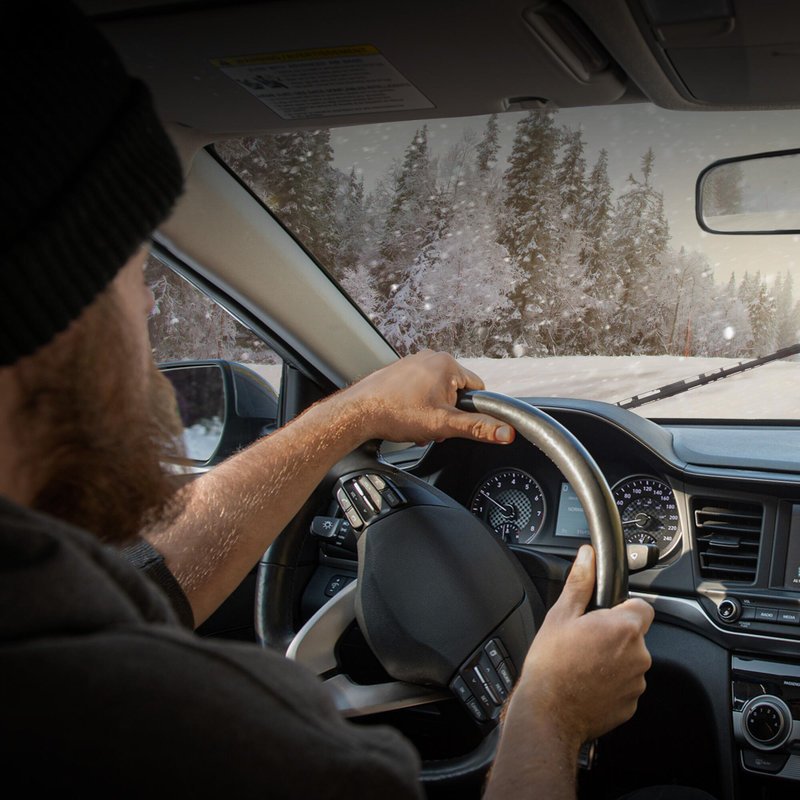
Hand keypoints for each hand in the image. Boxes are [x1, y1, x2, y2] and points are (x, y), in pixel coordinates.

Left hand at [343, 350, 515, 445]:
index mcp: (447, 364)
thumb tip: (506, 432)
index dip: (469, 411)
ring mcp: (413, 361)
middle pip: (455, 391)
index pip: (477, 389)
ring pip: (437, 392)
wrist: (357, 412)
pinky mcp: (400, 370)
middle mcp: (431, 356)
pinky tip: (405, 416)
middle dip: (447, 413)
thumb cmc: (397, 414)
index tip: (453, 422)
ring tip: (415, 423)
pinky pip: (420, 388)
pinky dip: (417, 404)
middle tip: (431, 426)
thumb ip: (477, 428)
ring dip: (432, 411)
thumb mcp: (443, 424)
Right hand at [513, 545, 653, 745]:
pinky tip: (587, 682)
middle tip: (584, 640)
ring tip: (582, 663)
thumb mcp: (560, 615)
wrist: (549, 713)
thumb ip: (580, 583)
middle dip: (614, 635)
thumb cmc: (552, 664)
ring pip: (629, 661)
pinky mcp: (631, 705)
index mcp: (624, 628)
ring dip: (613, 659)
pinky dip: (611, 683)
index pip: (642, 607)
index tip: (603, 615)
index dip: (622, 608)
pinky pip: (625, 685)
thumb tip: (587, 556)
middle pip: (634, 635)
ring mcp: (637, 683)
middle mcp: (639, 655)